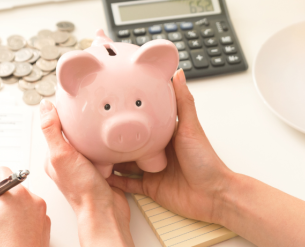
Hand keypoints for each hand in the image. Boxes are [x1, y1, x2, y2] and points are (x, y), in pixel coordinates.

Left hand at [40, 99, 133, 246]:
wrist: (106, 210)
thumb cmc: (82, 189)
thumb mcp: (62, 155)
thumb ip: (52, 130)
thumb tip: (45, 107)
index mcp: (54, 157)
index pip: (55, 127)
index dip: (62, 113)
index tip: (71, 99)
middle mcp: (68, 161)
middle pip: (73, 132)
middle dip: (81, 122)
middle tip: (90, 108)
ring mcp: (85, 165)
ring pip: (90, 140)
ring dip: (96, 133)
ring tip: (102, 123)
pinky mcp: (102, 169)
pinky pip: (104, 150)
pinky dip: (107, 144)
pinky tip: (111, 140)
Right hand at [106, 70, 234, 224]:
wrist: (213, 195)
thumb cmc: (205, 161)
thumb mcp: (190, 127)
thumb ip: (183, 102)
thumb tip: (178, 73)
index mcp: (165, 135)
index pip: (142, 122)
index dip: (127, 115)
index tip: (111, 106)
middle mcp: (157, 151)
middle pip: (130, 143)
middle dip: (113, 138)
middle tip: (93, 130)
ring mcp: (152, 170)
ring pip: (124, 163)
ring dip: (109, 159)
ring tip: (90, 152)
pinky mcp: (149, 188)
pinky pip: (127, 184)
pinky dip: (114, 181)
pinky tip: (100, 175)